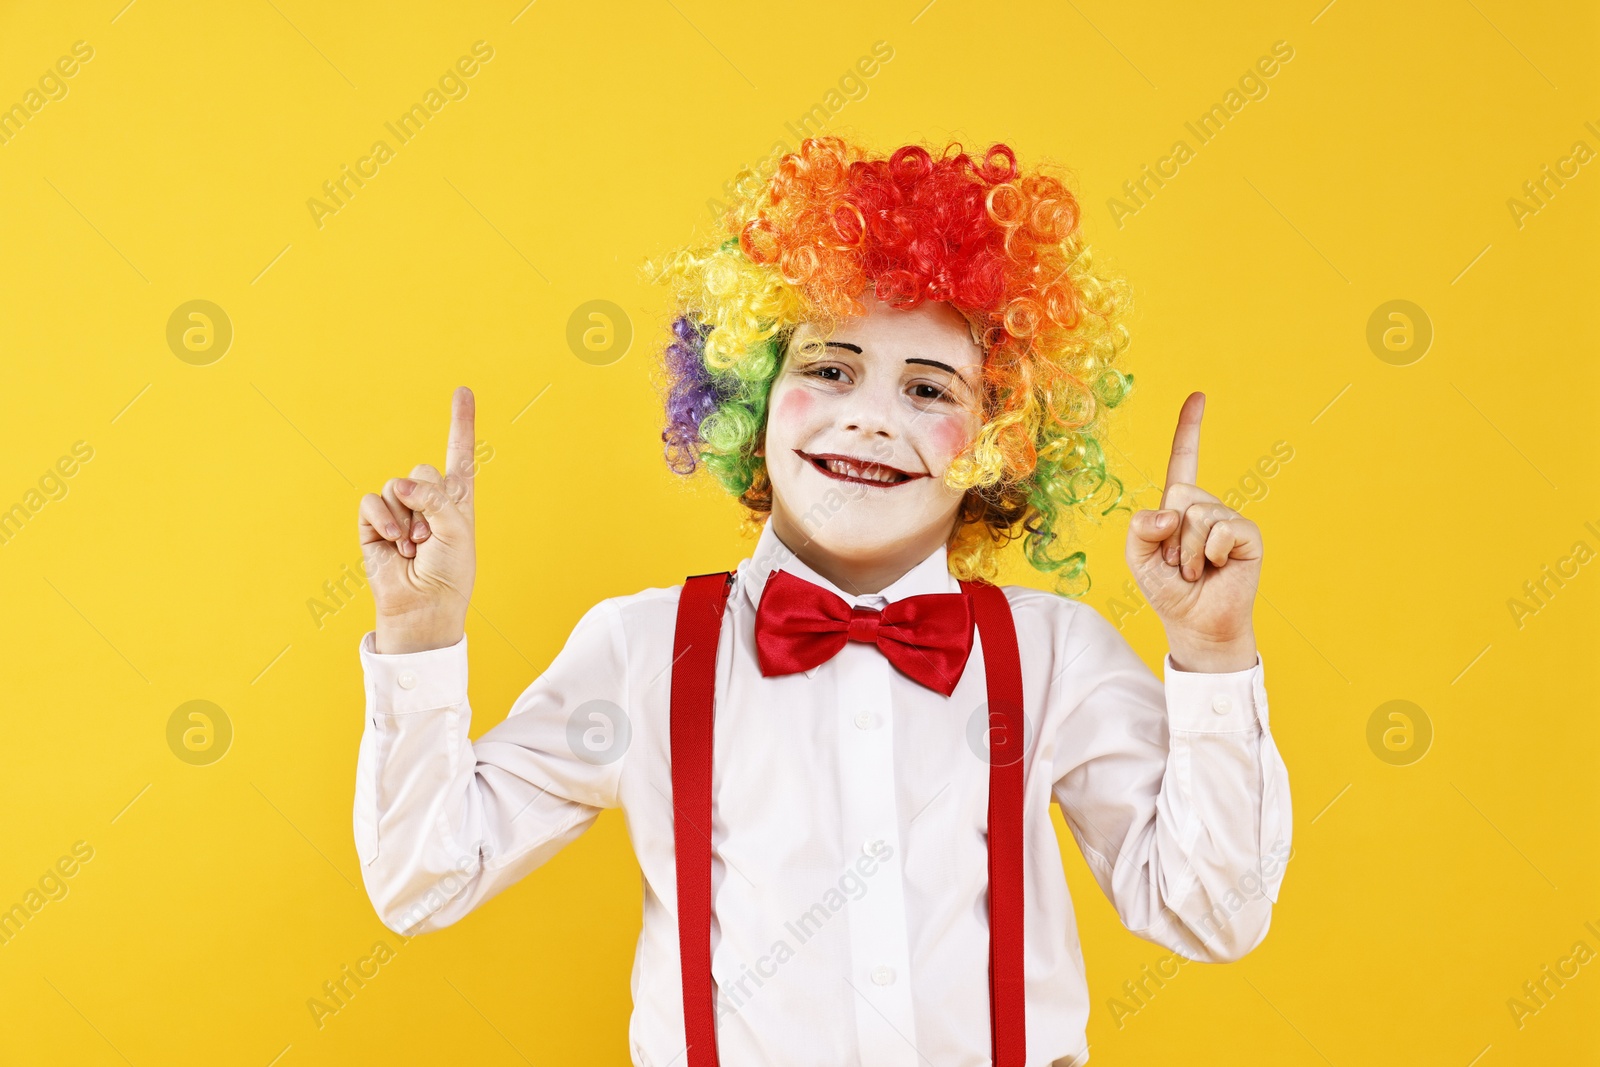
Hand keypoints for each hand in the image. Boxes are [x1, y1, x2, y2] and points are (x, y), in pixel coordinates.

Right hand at [359, 386, 477, 653]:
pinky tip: (395, 542)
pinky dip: (385, 520)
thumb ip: (435, 497)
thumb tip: (399, 484)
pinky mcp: (374, 524)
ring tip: (415, 546)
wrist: (424, 606)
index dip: (461, 423)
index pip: (460, 455)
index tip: (463, 391)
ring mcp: (399, 511)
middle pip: (423, 469)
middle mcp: (428, 501)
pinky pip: (373, 502)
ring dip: (408, 518)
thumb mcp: (457, 529)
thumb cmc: (449, 572)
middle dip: (428, 501)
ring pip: (397, 487)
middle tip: (432, 536)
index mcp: (456, 501)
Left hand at [1125, 392, 1261, 671]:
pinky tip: (1215, 569)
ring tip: (1194, 571)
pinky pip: (1220, 530)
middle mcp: (1206, 506)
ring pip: (1196, 515)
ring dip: (1185, 552)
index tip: (1198, 396)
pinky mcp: (1247, 535)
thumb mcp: (1137, 558)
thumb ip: (1139, 529)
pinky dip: (1208, 554)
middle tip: (1176, 563)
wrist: (1195, 624)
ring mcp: (1229, 519)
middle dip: (1168, 536)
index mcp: (1179, 506)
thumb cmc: (1167, 590)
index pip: (1184, 460)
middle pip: (1178, 493)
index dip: (1189, 429)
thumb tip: (1172, 513)